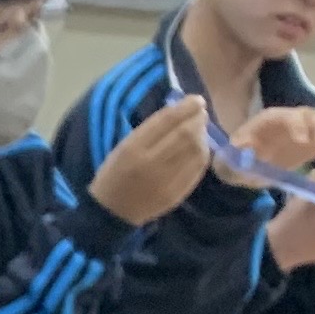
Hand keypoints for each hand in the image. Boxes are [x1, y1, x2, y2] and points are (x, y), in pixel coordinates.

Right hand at [87, 93, 216, 226]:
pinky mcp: (176, 194)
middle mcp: (150, 163)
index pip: (167, 121)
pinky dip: (202, 154)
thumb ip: (150, 130)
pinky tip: (198, 149)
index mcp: (133, 149)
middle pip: (185, 134)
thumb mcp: (123, 147)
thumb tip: (180, 112)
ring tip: (199, 131)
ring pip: (195, 150)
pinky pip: (197, 169)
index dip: (186, 107)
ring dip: (202, 136)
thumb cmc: (114, 175)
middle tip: (201, 113)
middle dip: (198, 119)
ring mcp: (165, 181)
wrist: (111, 213)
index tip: (196, 100)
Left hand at [220, 105, 314, 184]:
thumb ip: (237, 154)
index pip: (286, 118)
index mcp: (270, 121)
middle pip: (310, 118)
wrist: (244, 167)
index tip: (303, 141)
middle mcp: (292, 121)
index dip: (296, 127)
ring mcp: (307, 131)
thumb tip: (241, 150)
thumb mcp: (232, 160)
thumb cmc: (237, 162)